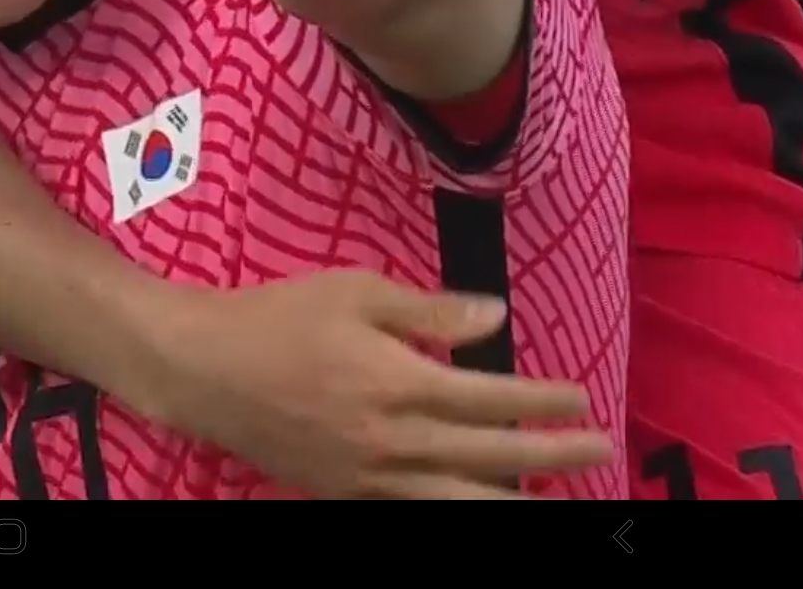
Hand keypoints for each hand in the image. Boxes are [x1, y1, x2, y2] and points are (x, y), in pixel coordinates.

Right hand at [139, 270, 612, 497]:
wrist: (203, 370)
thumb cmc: (279, 318)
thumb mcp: (355, 292)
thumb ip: (429, 311)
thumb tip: (495, 316)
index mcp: (400, 382)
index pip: (492, 398)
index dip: (543, 402)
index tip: (583, 399)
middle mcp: (394, 440)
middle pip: (491, 456)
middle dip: (551, 455)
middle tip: (598, 449)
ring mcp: (370, 477)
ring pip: (459, 500)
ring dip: (514, 498)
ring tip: (555, 500)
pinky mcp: (345, 494)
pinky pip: (414, 510)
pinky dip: (455, 509)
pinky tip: (476, 502)